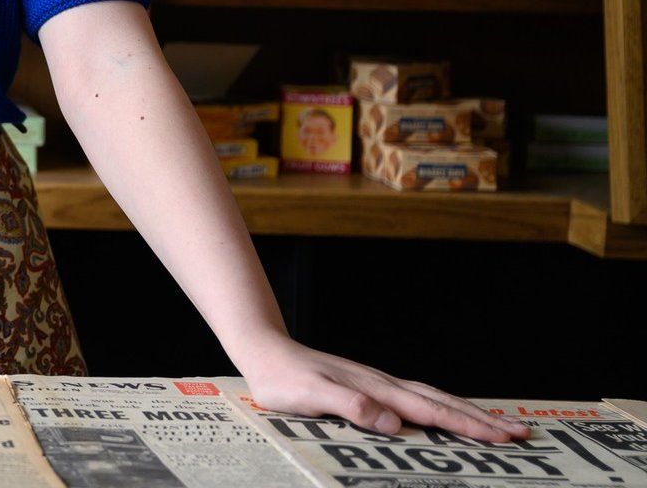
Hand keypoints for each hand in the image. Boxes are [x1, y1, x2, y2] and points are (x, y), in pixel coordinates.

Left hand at [239, 336, 529, 443]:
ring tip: (499, 424)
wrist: (264, 351)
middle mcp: (384, 385)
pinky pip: (417, 398)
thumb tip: (392, 424)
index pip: (433, 412)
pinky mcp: (368, 386)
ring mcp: (378, 384)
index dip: (470, 427)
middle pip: (444, 403)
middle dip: (483, 420)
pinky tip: (445, 412)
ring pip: (434, 398)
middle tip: (523, 433)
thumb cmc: (282, 379)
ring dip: (468, 412)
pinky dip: (442, 406)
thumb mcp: (311, 396)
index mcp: (377, 391)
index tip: (505, 437)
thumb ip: (350, 408)